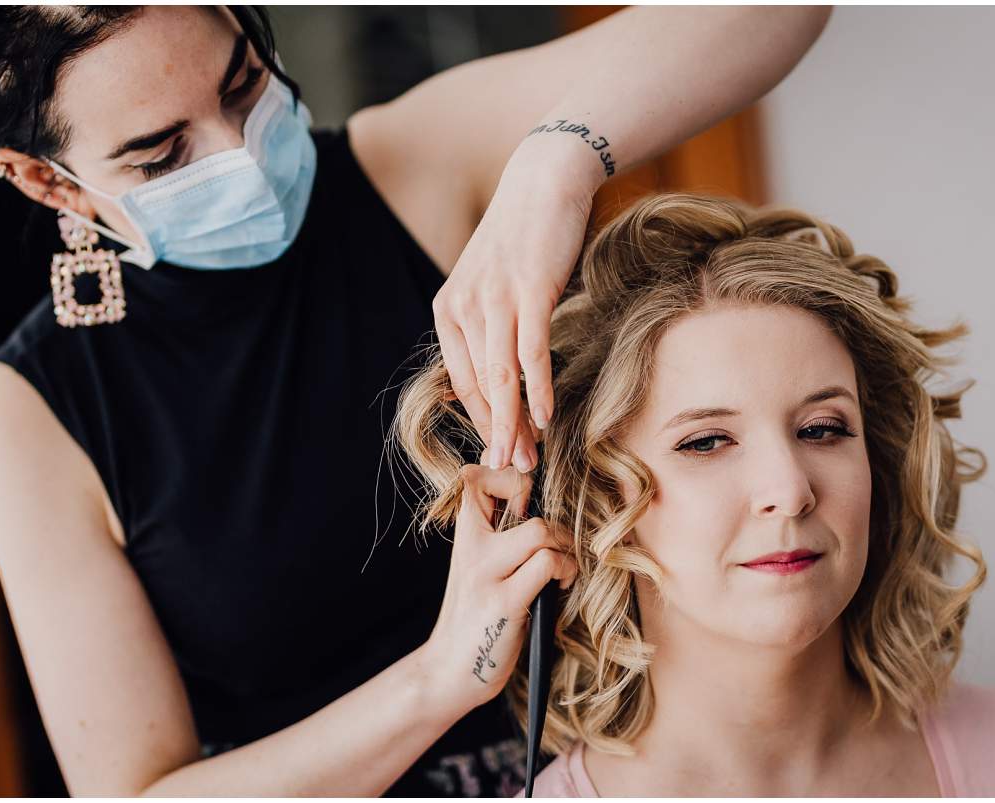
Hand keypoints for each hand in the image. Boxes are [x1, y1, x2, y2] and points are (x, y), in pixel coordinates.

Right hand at [420, 456, 576, 715]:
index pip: (475, 476)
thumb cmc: (476, 618)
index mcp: (464, 536)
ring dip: (564, 546)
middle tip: (552, 544)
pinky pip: (548, 563)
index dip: (508, 477)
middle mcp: (471, 548)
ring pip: (540, 529)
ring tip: (561, 568)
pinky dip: (567, 570)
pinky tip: (560, 586)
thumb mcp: (478, 567)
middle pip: (516, 490)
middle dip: (547, 513)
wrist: (451, 670)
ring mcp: (487, 574)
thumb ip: (498, 536)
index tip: (522, 506)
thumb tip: (535, 503)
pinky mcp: (505, 601)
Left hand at [432, 155, 594, 472]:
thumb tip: (505, 374)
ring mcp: (495, 299)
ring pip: (502, 377)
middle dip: (499, 433)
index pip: (463, 382)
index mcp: (448, 310)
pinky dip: (537, 389)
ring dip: (517, 423)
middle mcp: (463, 307)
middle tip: (513, 469)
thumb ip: (491, 326)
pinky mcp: (528, 291)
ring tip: (529, 457)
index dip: (483, 422)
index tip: (501, 450)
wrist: (544, 180)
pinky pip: (530, 353)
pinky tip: (546, 418)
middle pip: (480, 387)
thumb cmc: (524, 238)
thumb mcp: (493, 285)